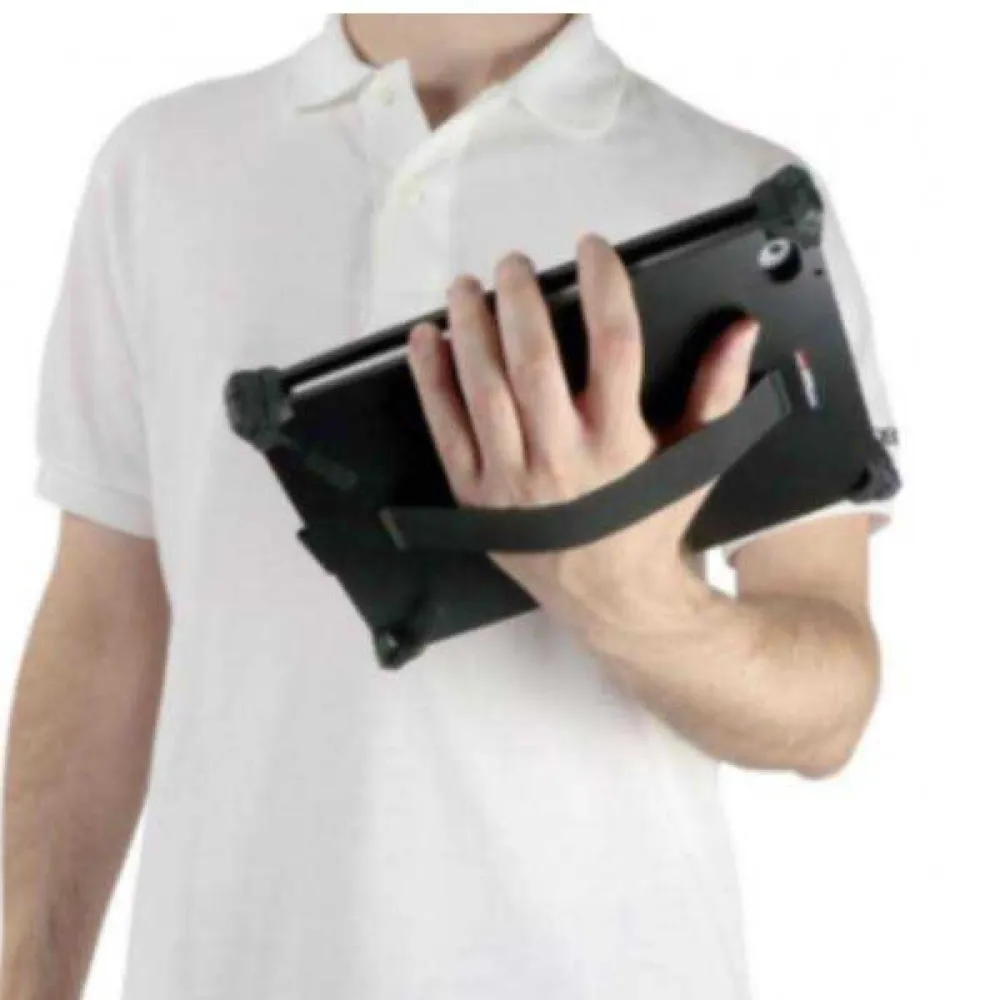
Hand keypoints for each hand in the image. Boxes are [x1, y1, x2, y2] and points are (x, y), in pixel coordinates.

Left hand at [405, 233, 758, 629]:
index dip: (603, 285)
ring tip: (466, 287)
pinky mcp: (475, 496)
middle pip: (534, 360)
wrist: (610, 598)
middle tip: (513, 263)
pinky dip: (432, 381)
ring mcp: (512, 478)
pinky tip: (426, 339)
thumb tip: (741, 330)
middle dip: (520, 300)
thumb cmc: (650, 523)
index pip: (614, 343)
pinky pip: (447, 429)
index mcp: (619, 441)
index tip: (591, 247)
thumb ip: (719, 392)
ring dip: (471, 328)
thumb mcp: (694, 461)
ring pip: (484, 387)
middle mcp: (563, 457)